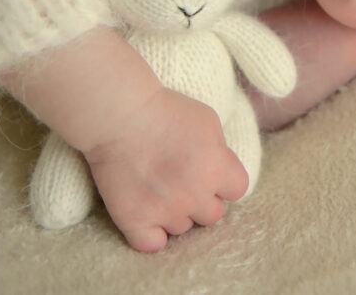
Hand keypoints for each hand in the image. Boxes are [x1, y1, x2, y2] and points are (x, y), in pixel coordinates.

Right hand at [84, 87, 248, 252]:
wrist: (118, 114)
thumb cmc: (164, 110)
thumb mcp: (208, 120)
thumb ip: (221, 151)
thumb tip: (222, 171)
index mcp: (216, 169)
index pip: (237, 190)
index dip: (224, 179)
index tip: (208, 168)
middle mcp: (193, 195)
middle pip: (212, 214)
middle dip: (201, 197)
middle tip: (181, 177)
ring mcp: (163, 211)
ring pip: (182, 227)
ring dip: (175, 212)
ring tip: (158, 187)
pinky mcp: (134, 219)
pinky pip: (152, 244)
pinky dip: (151, 234)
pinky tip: (148, 216)